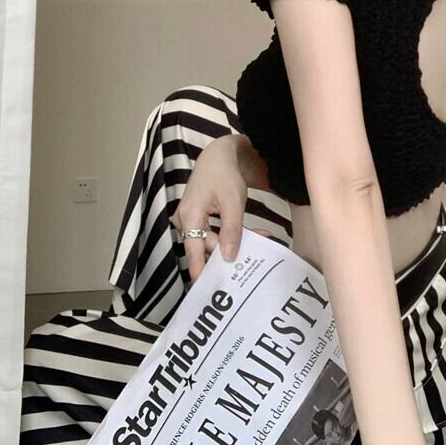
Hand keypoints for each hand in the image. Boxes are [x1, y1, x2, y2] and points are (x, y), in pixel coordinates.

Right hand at [170, 134, 272, 282]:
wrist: (220, 154)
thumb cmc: (224, 174)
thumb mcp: (233, 202)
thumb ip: (232, 230)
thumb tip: (228, 258)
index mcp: (190, 215)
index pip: (193, 251)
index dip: (200, 271)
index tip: (206, 291)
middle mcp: (186, 220)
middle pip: (205, 246)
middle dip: (228, 252)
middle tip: (252, 261)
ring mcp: (191, 218)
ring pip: (212, 240)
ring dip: (233, 242)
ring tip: (259, 242)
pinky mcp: (200, 217)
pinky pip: (214, 232)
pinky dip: (231, 234)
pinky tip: (254, 234)